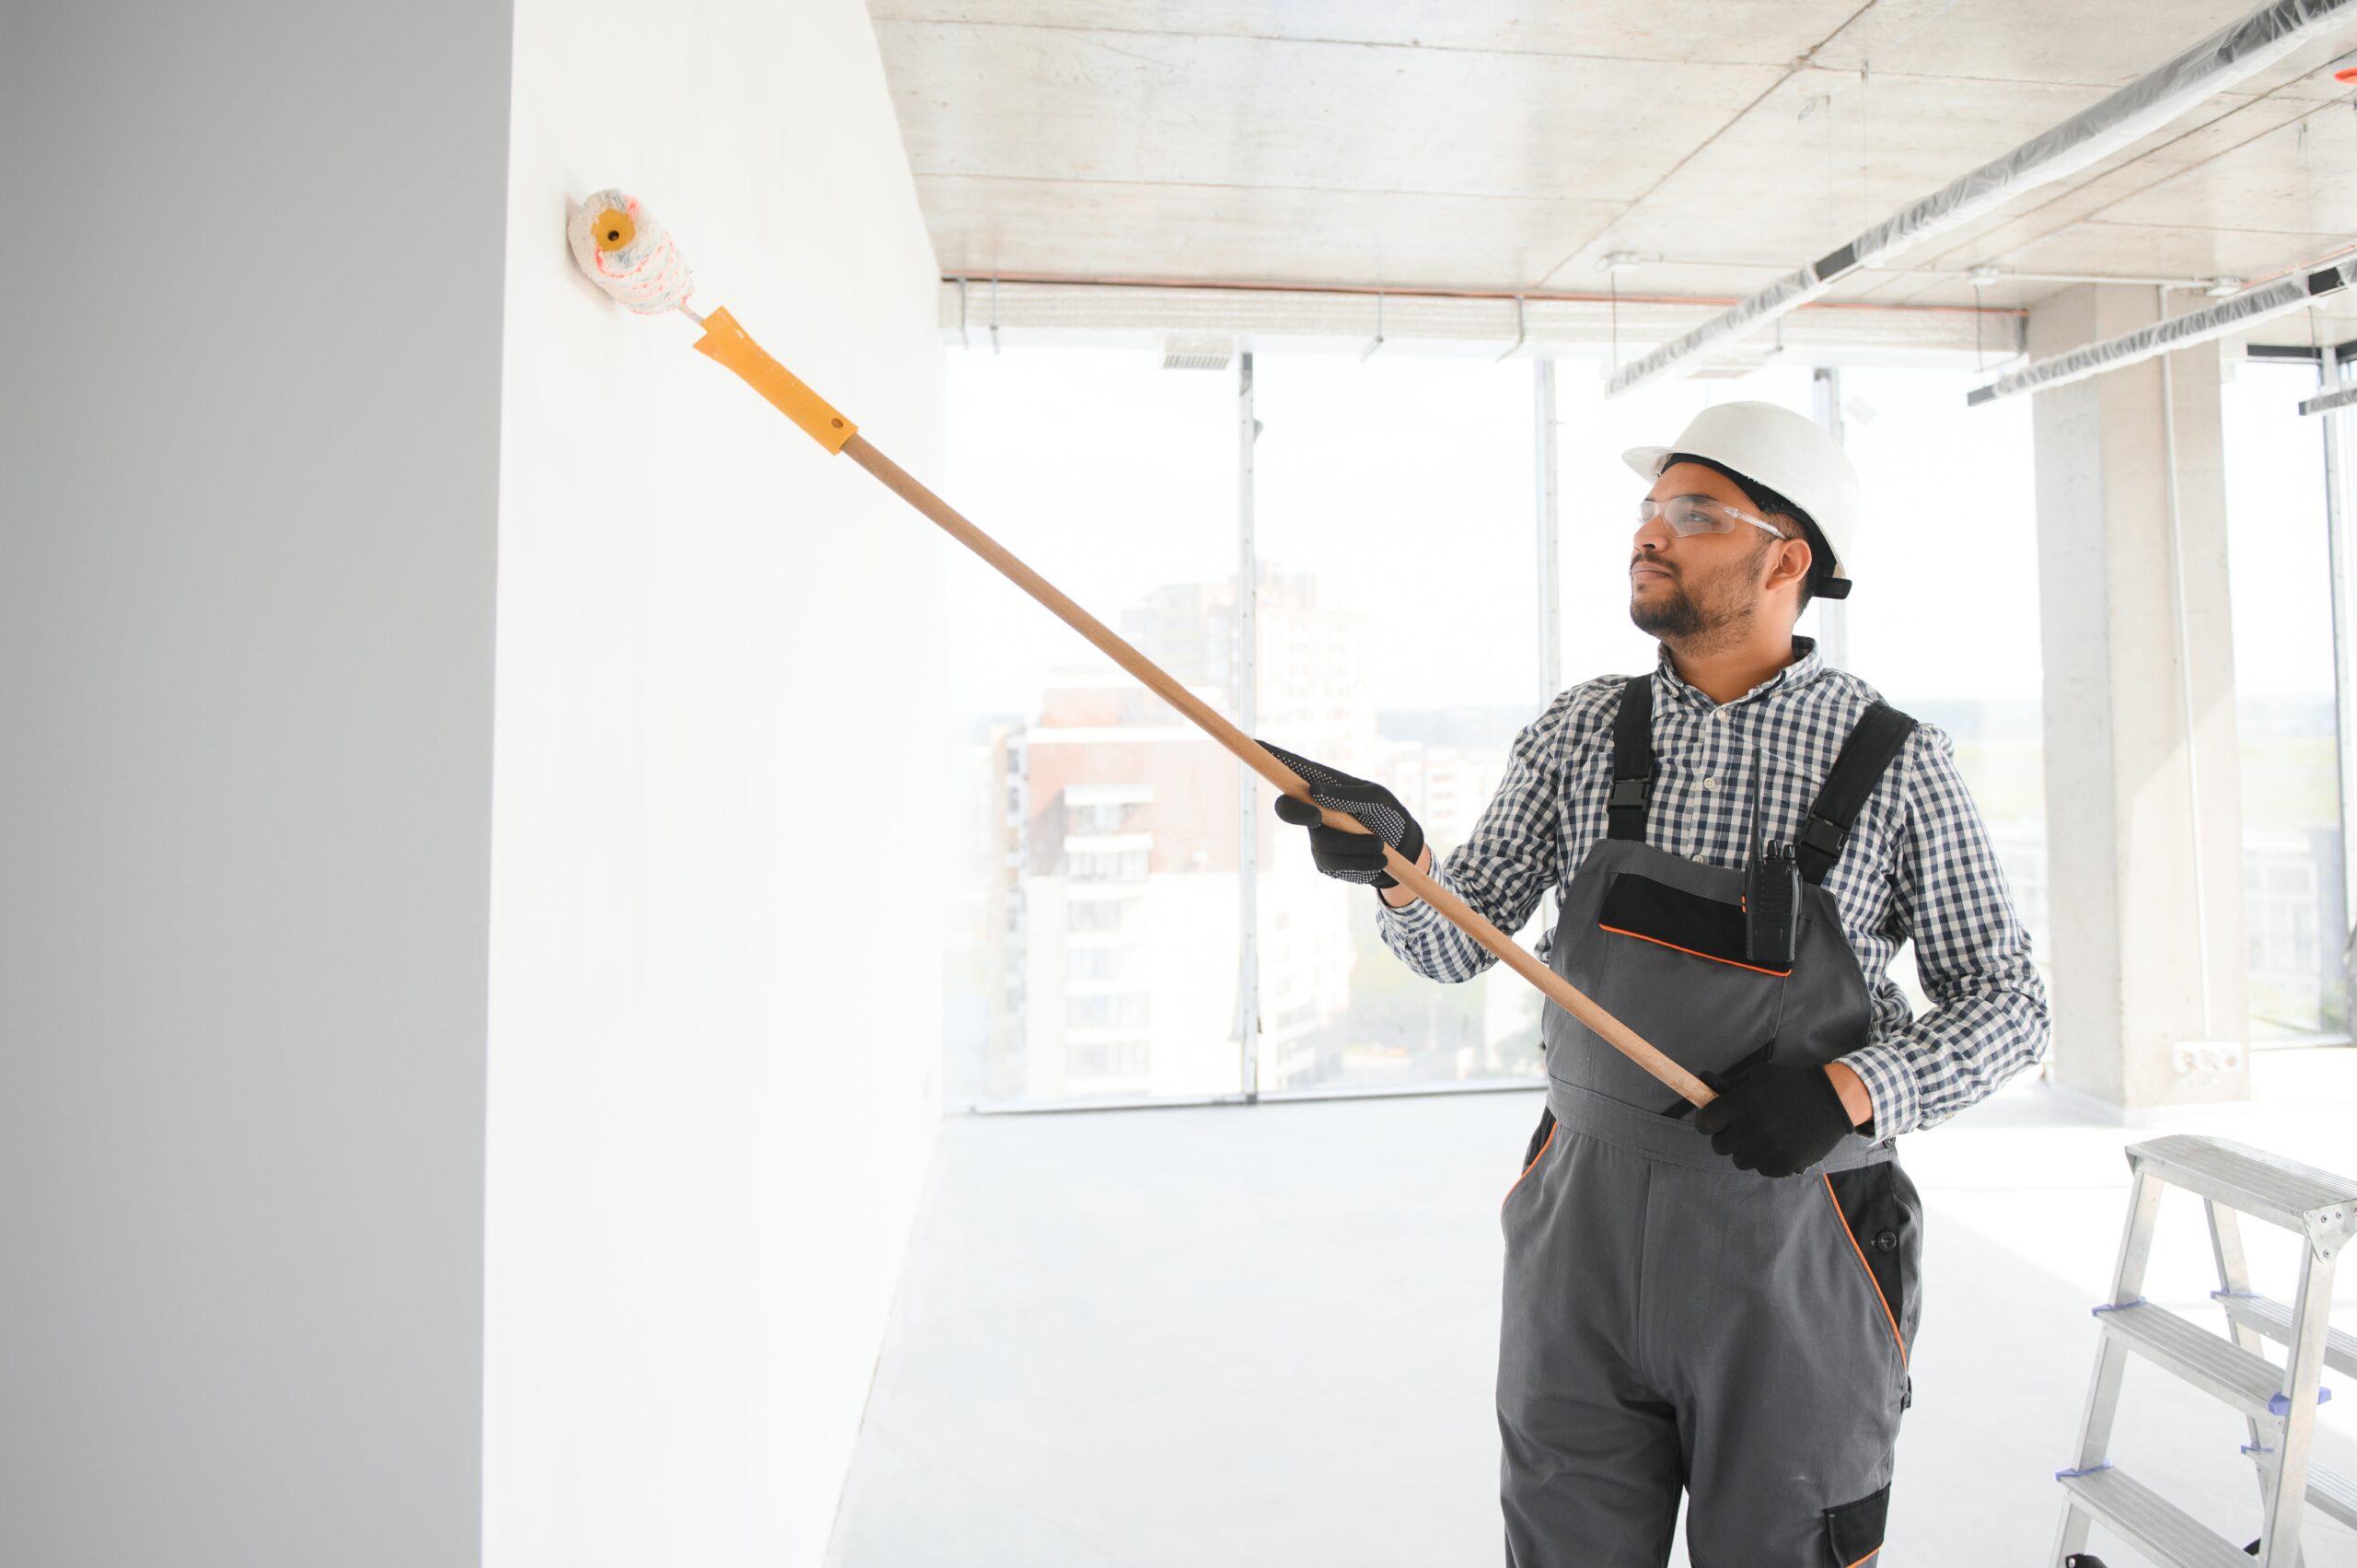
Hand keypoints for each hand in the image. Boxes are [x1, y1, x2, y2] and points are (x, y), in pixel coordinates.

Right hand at [1257, 739, 1424, 886]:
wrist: (1403, 850)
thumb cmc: (1388, 814)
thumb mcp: (1377, 798)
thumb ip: (1347, 795)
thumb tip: (1313, 791)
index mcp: (1324, 785)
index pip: (1291, 769)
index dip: (1270, 757)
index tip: (1255, 743)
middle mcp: (1313, 809)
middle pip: (1286, 808)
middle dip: (1298, 813)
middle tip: (1317, 816)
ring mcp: (1316, 837)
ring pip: (1323, 844)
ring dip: (1356, 846)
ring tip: (1380, 846)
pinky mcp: (1325, 862)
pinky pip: (1335, 865)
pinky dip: (1360, 862)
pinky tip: (1378, 859)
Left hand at [1692, 1060, 1855, 1176]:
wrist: (1832, 1101)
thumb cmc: (1790, 1084)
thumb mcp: (1758, 1076)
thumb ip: (1728, 1084)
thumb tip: (1702, 1080)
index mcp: (1742, 1104)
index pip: (1705, 1123)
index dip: (1706, 1121)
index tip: (1713, 1119)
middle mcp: (1752, 1129)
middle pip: (1719, 1145)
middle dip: (1725, 1136)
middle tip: (1740, 1127)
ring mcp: (1768, 1150)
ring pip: (1739, 1160)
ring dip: (1745, 1149)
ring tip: (1761, 1135)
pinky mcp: (1784, 1165)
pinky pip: (1760, 1169)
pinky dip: (1764, 1159)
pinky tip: (1776, 1144)